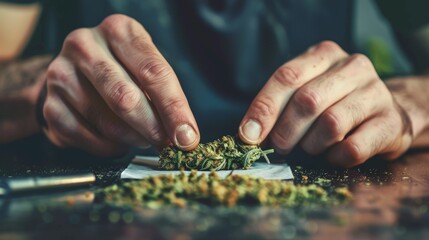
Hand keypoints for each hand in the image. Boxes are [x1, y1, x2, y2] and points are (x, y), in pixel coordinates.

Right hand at [42, 14, 199, 156]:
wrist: (76, 72)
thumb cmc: (121, 69)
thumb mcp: (145, 68)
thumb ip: (164, 96)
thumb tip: (183, 134)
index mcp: (118, 31)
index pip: (153, 73)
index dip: (174, 109)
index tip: (187, 136)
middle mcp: (85, 46)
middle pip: (126, 97)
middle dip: (153, 128)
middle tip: (168, 144)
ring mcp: (61, 74)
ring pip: (106, 121)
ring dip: (133, 138)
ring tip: (144, 138)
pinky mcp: (50, 104)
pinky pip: (86, 136)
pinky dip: (110, 146)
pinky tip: (119, 142)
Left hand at [239, 41, 412, 166]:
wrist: (384, 113)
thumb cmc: (334, 103)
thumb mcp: (305, 91)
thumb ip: (278, 106)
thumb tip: (249, 133)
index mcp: (324, 55)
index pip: (287, 77)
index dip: (264, 108)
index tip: (248, 135)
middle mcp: (353, 67)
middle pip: (307, 101)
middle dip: (285, 131)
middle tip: (280, 147)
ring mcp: (377, 92)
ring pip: (331, 124)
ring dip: (311, 145)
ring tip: (310, 147)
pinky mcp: (392, 122)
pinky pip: (353, 148)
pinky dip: (335, 158)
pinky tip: (333, 155)